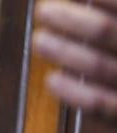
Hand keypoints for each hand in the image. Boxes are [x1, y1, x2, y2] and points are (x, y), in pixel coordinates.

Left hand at [34, 0, 116, 124]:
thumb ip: (113, 13)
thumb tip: (77, 1)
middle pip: (106, 31)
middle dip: (72, 20)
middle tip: (44, 11)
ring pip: (99, 66)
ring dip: (65, 52)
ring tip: (39, 40)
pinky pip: (100, 105)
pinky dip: (74, 92)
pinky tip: (51, 80)